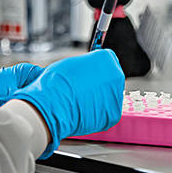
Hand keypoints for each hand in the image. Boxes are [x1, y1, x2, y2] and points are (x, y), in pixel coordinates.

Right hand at [8, 50, 124, 158]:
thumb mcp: (70, 64)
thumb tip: (84, 70)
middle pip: (111, 78)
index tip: (91, 74)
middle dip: (100, 83)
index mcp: (106, 58)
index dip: (97, 68)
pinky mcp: (114, 114)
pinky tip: (84, 110)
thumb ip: (85, 65)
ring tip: (81, 100)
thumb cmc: (57, 83)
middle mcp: (116, 75)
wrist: (53, 105)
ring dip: (99, 98)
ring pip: (110, 96)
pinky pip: (107, 112)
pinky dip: (98, 113)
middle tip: (83, 88)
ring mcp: (117, 95)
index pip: (108, 60)